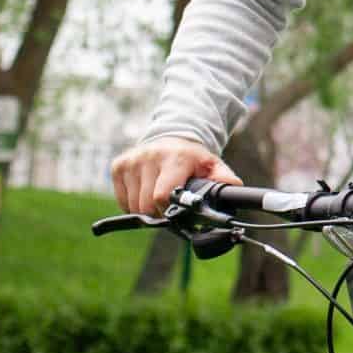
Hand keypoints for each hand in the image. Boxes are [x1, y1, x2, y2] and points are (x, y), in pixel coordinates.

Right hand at [111, 136, 240, 214]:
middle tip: (169, 208)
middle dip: (158, 213)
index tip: (176, 212)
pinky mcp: (118, 165)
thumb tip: (234, 188)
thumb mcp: (211, 165)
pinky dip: (133, 203)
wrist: (170, 138)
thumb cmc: (192, 159)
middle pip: (146, 205)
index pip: (162, 195)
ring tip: (159, 198)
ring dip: (146, 210)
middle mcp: (149, 157)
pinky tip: (145, 192)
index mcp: (175, 158)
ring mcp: (131, 161)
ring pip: (133, 205)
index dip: (168, 210)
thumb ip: (223, 179)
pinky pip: (122, 200)